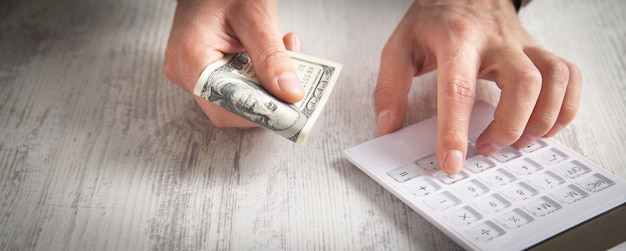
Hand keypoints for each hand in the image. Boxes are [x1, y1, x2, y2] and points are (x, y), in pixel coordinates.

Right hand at [163, 0, 303, 127]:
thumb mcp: (256, 16)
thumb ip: (272, 57)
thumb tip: (290, 94)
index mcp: (190, 56)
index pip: (223, 104)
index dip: (257, 111)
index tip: (289, 107)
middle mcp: (184, 69)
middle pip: (228, 107)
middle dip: (266, 97)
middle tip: (294, 78)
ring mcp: (191, 71)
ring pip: (234, 98)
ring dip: (266, 85)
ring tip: (286, 52)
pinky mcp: (203, 68)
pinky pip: (233, 85)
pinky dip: (258, 77)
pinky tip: (272, 55)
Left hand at [374, 0, 580, 173]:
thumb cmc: (434, 20)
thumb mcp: (400, 46)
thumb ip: (390, 87)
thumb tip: (388, 126)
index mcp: (456, 40)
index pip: (458, 89)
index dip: (455, 130)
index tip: (452, 161)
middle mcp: (495, 41)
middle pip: (523, 84)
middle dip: (510, 126)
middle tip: (487, 147)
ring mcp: (522, 44)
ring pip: (553, 79)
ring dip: (541, 119)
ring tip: (517, 141)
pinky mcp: (538, 50)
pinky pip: (569, 75)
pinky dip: (565, 106)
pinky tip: (544, 124)